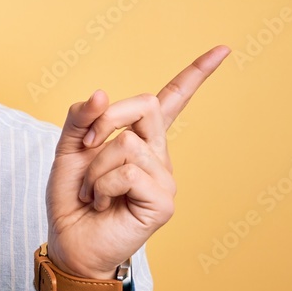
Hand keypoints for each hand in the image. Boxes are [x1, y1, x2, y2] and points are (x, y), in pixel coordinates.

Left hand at [45, 46, 229, 283]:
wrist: (69, 241)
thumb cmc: (72, 198)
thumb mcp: (67, 149)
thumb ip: (80, 118)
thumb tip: (100, 93)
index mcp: (140, 138)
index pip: (172, 100)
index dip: (196, 74)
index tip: (223, 49)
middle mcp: (158, 154)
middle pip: (145, 105)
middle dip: (104, 121)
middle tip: (85, 149)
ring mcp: (165, 177)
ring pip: (127, 142)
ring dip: (95, 166)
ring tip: (93, 191)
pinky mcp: (164, 200)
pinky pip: (128, 171)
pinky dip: (103, 185)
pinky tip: (103, 203)